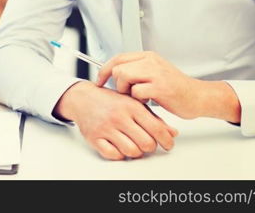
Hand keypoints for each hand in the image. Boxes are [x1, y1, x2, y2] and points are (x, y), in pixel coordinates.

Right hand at [54, 81, 178, 160]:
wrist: (82, 98)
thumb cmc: (109, 100)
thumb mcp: (133, 102)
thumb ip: (154, 118)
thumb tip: (172, 132)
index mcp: (131, 106)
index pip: (156, 128)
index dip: (167, 140)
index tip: (168, 144)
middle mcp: (118, 116)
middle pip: (146, 144)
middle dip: (150, 147)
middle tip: (147, 143)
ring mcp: (106, 128)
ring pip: (132, 152)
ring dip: (136, 152)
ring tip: (133, 144)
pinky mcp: (94, 137)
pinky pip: (114, 155)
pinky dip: (120, 154)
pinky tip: (119, 146)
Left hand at [97, 51, 208, 119]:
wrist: (198, 97)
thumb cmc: (176, 88)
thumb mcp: (154, 72)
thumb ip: (136, 70)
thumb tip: (112, 74)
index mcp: (148, 56)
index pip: (118, 58)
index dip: (104, 70)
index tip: (99, 80)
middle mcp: (151, 62)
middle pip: (118, 68)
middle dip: (117, 83)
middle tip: (126, 93)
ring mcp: (156, 73)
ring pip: (124, 77)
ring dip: (127, 91)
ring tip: (139, 97)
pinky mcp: (160, 87)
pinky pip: (136, 92)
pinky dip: (138, 100)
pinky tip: (148, 101)